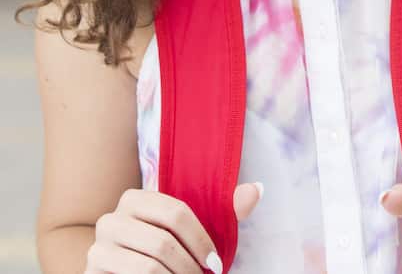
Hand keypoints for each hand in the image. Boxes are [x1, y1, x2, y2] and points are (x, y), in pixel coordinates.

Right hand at [84, 182, 262, 272]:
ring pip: (148, 265)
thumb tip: (257, 189)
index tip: (216, 265)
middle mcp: (111, 218)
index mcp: (135, 198)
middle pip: (162, 242)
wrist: (116, 273)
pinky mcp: (90, 272)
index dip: (201, 241)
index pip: (176, 213)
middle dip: (189, 267)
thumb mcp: (188, 231)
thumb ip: (223, 210)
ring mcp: (97, 246)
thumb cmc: (159, 251)